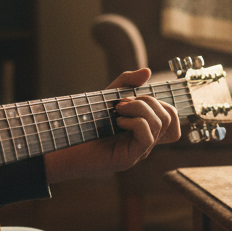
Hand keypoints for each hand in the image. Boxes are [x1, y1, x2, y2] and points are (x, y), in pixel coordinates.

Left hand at [44, 68, 181, 183]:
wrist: (60, 143)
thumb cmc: (83, 122)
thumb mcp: (108, 97)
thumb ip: (127, 83)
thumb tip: (148, 72)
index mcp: (144, 129)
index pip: (171, 116)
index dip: (161, 102)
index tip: (135, 98)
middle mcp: (144, 142)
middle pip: (169, 117)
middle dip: (148, 101)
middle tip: (122, 103)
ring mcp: (138, 152)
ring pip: (159, 124)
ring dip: (139, 108)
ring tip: (117, 110)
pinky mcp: (127, 159)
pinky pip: (147, 135)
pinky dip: (134, 122)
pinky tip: (117, 122)